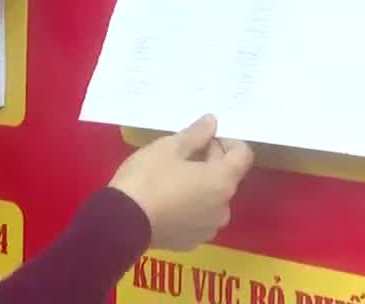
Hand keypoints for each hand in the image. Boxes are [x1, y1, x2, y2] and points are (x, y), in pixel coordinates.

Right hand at [108, 114, 254, 250]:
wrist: (121, 223)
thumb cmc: (147, 178)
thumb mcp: (168, 147)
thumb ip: (196, 134)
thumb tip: (213, 122)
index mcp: (222, 182)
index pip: (243, 155)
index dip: (227, 141)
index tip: (204, 137)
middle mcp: (223, 208)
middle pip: (226, 176)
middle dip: (210, 161)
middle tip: (180, 153)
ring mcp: (208, 228)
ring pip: (212, 198)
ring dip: (200, 185)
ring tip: (171, 178)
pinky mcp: (191, 242)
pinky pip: (198, 217)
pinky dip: (190, 206)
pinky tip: (166, 201)